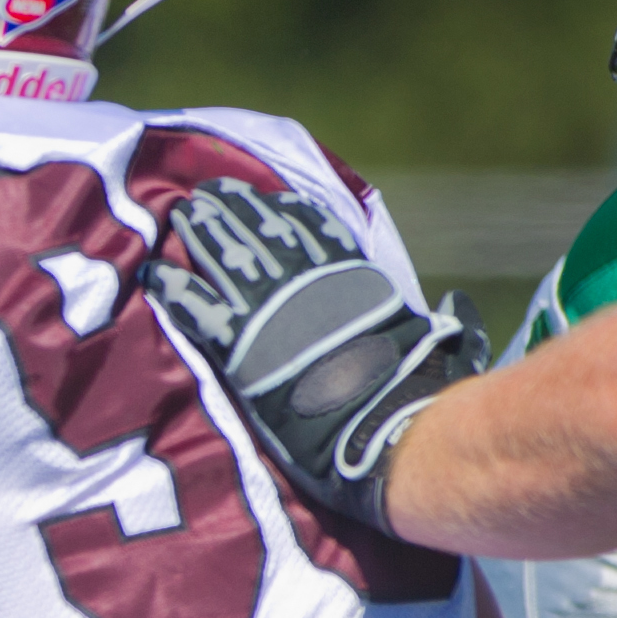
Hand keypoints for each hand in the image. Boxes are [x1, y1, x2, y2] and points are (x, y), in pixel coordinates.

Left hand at [145, 179, 484, 531]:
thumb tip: (461, 306)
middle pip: (259, 230)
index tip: (265, 198)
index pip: (312, 228)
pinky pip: (195, 304)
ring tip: (182, 215)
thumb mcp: (433, 338)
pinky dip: (173, 286)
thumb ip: (439, 318)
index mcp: (347, 277)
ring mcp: (266, 309)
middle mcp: (303, 283)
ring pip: (223, 254)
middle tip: (206, 195)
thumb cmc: (412, 387)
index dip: (282, 210)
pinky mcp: (234, 343)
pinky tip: (155, 272)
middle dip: (232, 209)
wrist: (376, 421)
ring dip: (200, 232)